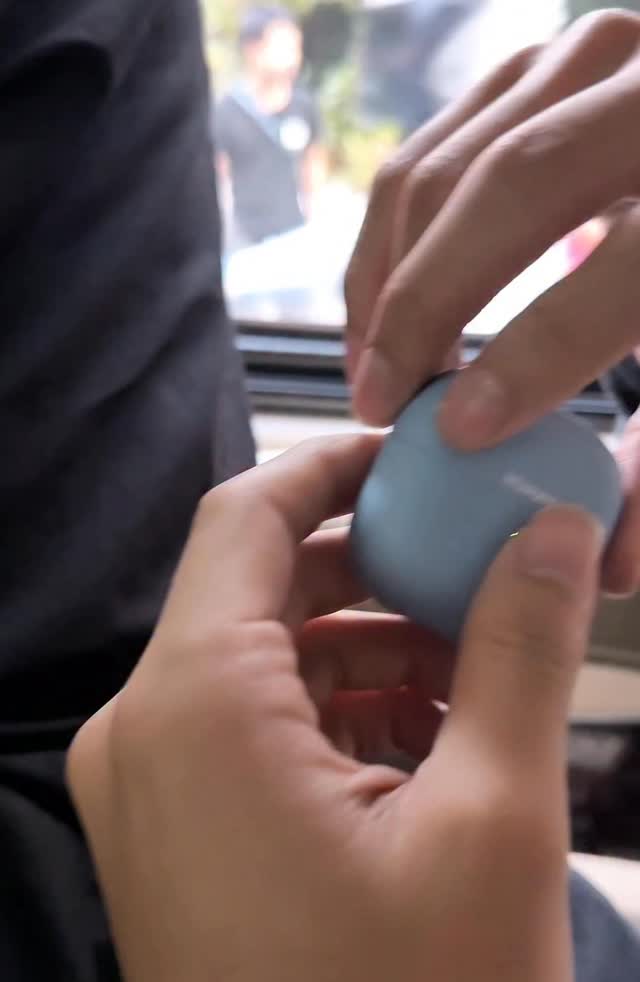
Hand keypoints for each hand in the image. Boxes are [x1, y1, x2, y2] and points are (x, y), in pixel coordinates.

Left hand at [68, 436, 602, 981]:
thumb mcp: (494, 822)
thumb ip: (522, 649)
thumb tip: (552, 534)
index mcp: (195, 706)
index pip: (248, 514)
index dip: (340, 466)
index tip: (427, 460)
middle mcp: (144, 740)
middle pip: (261, 587)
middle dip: (378, 569)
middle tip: (487, 572)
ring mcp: (151, 801)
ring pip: (266, 665)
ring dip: (371, 650)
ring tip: (483, 674)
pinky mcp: (178, 851)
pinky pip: (254, 737)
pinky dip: (340, 718)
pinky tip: (435, 746)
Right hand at [345, 9, 639, 593]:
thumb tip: (607, 563)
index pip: (621, 268)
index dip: (533, 356)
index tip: (460, 433)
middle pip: (503, 188)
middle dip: (422, 307)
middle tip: (382, 406)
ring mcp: (581, 64)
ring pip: (442, 165)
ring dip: (384, 277)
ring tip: (373, 370)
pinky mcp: (529, 72)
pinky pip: (427, 150)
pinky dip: (389, 239)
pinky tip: (384, 312)